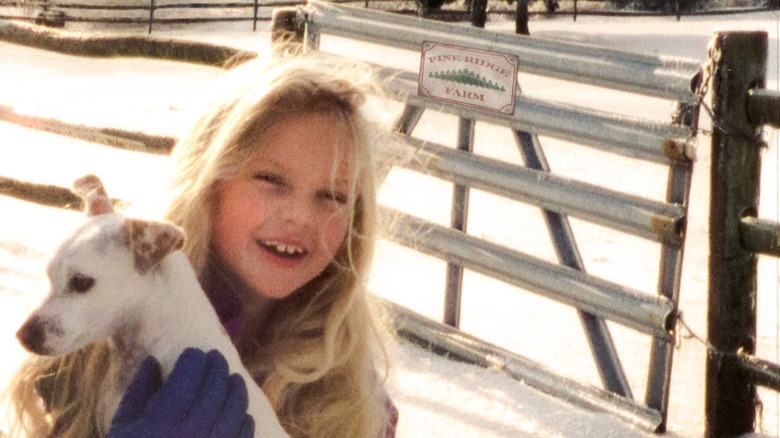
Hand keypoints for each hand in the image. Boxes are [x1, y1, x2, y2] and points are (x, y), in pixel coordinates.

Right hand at [108, 348, 254, 437]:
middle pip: (214, 387)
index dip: (193, 359)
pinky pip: (243, 434)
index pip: (188, 375)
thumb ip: (138, 391)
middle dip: (216, 367)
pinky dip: (243, 418)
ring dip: (235, 388)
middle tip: (214, 358)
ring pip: (235, 407)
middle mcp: (191, 432)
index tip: (192, 354)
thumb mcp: (122, 427)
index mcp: (162, 420)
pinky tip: (240, 412)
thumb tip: (154, 360)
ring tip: (232, 379)